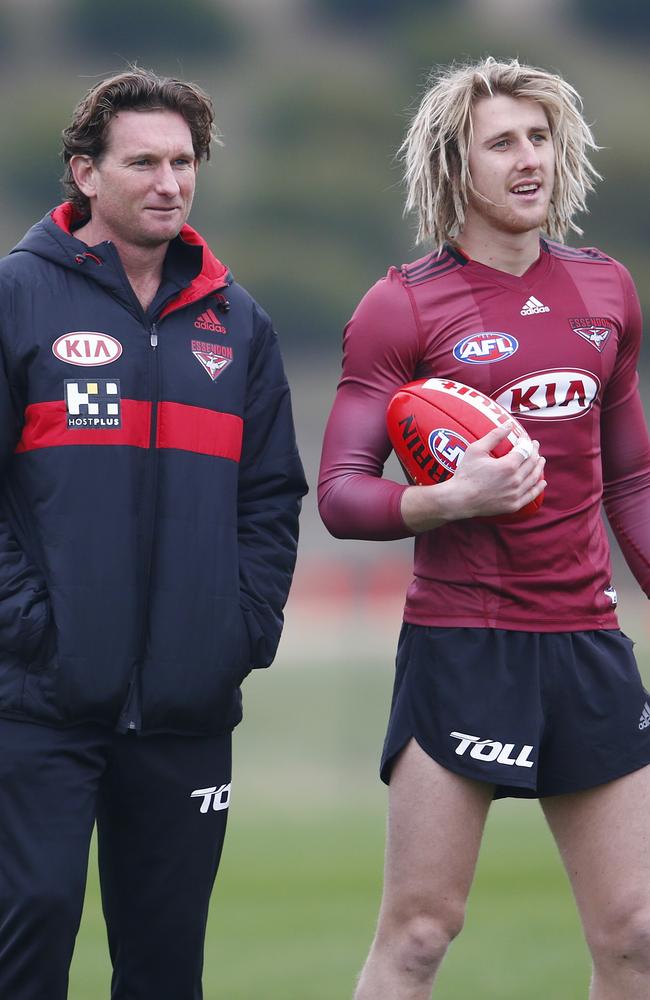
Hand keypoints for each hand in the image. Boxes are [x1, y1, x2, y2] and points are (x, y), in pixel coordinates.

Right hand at [401, 422, 546, 532]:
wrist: (459, 499)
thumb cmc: (465, 473)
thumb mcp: (476, 449)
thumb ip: (494, 436)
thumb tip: (509, 424)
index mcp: (508, 465)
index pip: (525, 451)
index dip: (527, 443)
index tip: (526, 439)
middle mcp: (515, 480)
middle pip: (532, 463)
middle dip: (535, 452)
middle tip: (535, 446)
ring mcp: (515, 494)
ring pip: (534, 478)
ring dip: (539, 468)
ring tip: (541, 460)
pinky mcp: (513, 505)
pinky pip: (531, 495)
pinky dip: (538, 487)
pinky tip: (542, 482)